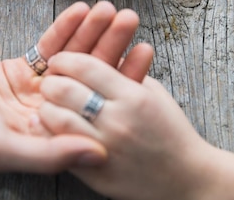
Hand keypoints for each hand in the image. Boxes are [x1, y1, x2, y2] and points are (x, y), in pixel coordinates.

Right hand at [0, 1, 143, 172]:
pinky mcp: (22, 69)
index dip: (122, 82)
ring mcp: (38, 90)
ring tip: (110, 7)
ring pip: (72, 59)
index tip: (144, 54)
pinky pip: (48, 46)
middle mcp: (51, 113)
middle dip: (111, 47)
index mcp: (52, 136)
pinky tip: (82, 9)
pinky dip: (64, 27)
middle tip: (131, 18)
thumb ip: (50, 155)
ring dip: (92, 32)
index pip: (96, 107)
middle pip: (90, 78)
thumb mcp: (2, 148)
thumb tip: (100, 155)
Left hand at [38, 52, 215, 199]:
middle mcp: (117, 120)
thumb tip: (93, 55)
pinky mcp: (95, 170)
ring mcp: (103, 147)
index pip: (86, 66)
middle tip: (50, 80)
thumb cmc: (171, 130)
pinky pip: (59, 146)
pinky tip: (47, 123)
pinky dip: (48, 131)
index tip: (61, 60)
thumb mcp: (153, 93)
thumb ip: (125, 73)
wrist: (186, 177)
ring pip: (56, 117)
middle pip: (64, 89)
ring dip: (47, 105)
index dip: (66, 59)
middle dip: (51, 80)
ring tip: (49, 102)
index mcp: (133, 96)